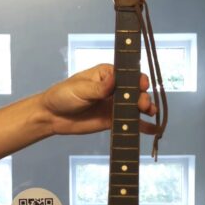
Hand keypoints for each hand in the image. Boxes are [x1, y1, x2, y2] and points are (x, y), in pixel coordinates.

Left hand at [41, 64, 156, 135]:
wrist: (52, 117)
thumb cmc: (63, 96)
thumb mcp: (80, 89)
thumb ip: (99, 87)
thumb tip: (115, 79)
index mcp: (108, 74)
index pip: (128, 74)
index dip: (137, 79)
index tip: (142, 85)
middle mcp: (115, 88)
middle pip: (135, 91)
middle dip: (143, 96)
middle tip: (143, 105)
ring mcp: (115, 105)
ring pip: (136, 106)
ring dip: (146, 109)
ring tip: (150, 113)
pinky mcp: (113, 121)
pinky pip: (130, 123)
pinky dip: (142, 126)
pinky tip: (153, 130)